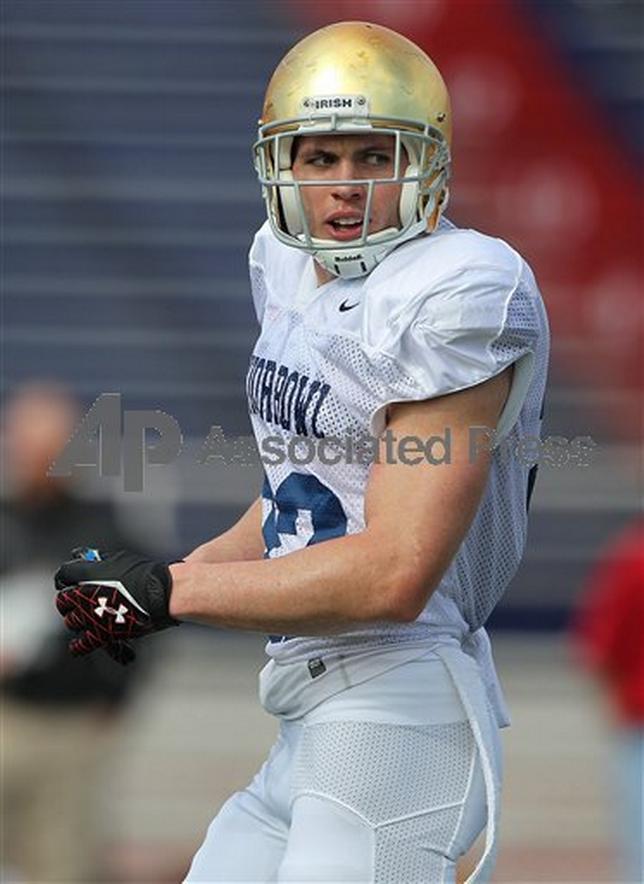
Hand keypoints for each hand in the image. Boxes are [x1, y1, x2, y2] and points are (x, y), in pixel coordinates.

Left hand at [54, 549, 178, 662]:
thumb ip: (99, 561)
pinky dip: (78, 646)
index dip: (66, 579)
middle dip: (68, 601)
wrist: (159, 593)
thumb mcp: (118, 559)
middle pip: (62, 601)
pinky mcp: (100, 634)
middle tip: (75, 601)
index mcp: (86, 574)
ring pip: (70, 621)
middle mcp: (82, 596)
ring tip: (85, 618)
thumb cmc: (143, 574)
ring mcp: (89, 616)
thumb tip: (89, 558)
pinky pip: (81, 644)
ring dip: (76, 619)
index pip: (63, 576)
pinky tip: (77, 645)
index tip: (70, 581)